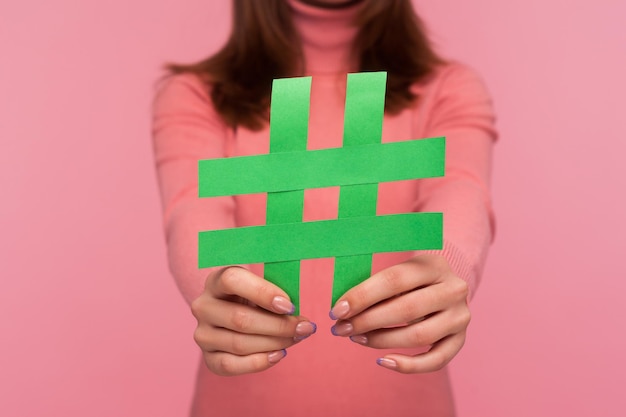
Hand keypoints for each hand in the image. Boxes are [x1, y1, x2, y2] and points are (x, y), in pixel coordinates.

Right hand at [191, 266, 316, 375]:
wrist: (233, 313)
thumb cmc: (253, 297)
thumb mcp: (262, 285)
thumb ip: (275, 292)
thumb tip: (294, 312)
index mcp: (216, 281)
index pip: (232, 280)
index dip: (263, 292)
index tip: (289, 305)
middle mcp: (203, 306)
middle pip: (240, 319)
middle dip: (278, 326)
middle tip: (304, 327)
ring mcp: (203, 334)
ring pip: (239, 344)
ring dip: (274, 343)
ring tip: (296, 338)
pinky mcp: (208, 357)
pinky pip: (231, 365)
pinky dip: (259, 362)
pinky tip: (279, 354)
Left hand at [329, 254, 469, 372]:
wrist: (445, 286)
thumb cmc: (411, 279)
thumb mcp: (399, 270)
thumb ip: (375, 284)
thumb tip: (343, 308)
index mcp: (434, 264)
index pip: (394, 280)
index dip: (363, 296)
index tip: (337, 310)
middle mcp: (453, 289)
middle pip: (406, 309)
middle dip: (367, 321)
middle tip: (341, 329)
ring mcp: (460, 317)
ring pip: (420, 336)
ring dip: (382, 341)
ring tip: (357, 339)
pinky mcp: (460, 340)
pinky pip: (436, 360)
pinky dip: (408, 366)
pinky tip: (383, 361)